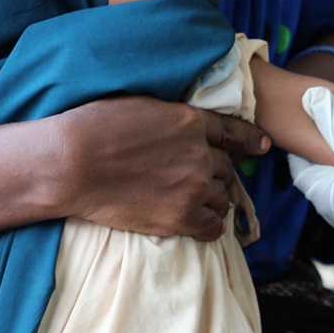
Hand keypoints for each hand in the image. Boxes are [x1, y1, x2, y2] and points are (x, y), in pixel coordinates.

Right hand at [52, 96, 269, 241]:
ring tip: (194, 202)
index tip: (262, 145)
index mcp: (190, 121)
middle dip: (217, 173)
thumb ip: (171, 117)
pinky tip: (200, 224)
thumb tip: (180, 124)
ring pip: (221, 196)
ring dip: (212, 198)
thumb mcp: (142, 106)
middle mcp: (200, 153)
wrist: (72, 164)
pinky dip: (210, 226)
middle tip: (200, 180)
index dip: (249, 139)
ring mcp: (193, 186)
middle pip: (226, 167)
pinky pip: (213, 226)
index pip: (232, 131)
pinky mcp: (181, 217)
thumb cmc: (94, 128)